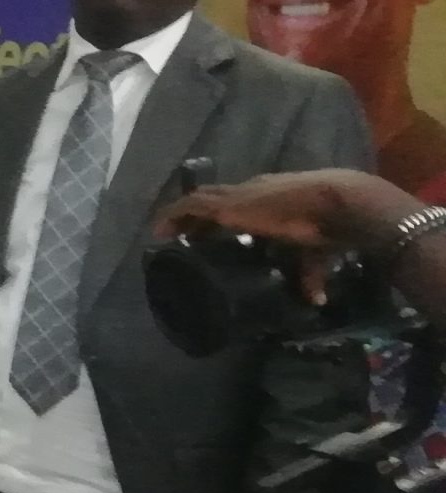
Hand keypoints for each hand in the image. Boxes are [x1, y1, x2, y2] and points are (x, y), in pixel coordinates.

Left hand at [157, 170, 420, 301]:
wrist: (334, 202)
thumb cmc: (328, 225)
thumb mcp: (315, 252)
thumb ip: (310, 274)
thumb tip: (317, 300)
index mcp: (269, 198)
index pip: (236, 203)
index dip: (220, 216)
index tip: (208, 233)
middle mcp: (249, 191)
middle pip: (213, 198)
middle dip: (196, 214)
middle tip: (181, 234)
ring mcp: (236, 196)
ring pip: (198, 199)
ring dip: (180, 215)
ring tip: (163, 234)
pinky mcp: (226, 206)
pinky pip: (189, 206)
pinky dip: (173, 216)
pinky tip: (159, 232)